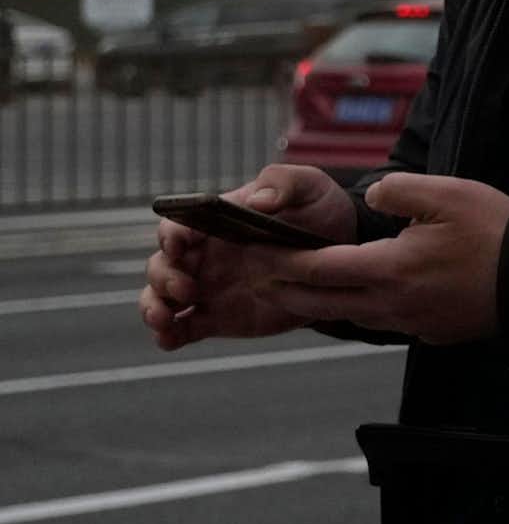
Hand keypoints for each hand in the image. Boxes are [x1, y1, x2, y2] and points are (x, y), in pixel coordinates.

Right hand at [140, 166, 355, 351]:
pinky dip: (168, 336)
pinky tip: (170, 339)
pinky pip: (182, 329)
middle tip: (188, 289)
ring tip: (165, 320)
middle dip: (163, 277)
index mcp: (216, 223)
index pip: (178, 226)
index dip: (171, 236)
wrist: (339, 257)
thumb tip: (258, 199)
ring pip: (160, 299)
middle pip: (160, 265)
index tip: (177, 246)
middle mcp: (204, 256)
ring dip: (153, 308)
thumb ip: (283, 183)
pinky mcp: (217, 317)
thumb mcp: (310, 187)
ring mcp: (207, 288)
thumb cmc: (319, 212)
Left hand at [260, 173, 508, 346]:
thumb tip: (372, 196)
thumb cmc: (496, 234)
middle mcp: (391, 303)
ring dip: (319, 304)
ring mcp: (411, 323)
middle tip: (260, 279)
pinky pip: (383, 322)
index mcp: (389, 268)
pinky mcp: (430, 333)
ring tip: (301, 288)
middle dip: (284, 291)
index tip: (256, 251)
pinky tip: (364, 296)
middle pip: (320, 304)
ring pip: (349, 316)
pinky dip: (360, 309)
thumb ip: (398, 190)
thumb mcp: (447, 193)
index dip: (281, 261)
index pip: (318, 269)